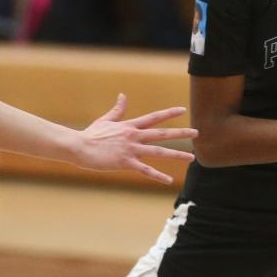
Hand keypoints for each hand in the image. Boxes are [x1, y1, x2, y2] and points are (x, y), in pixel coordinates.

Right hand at [75, 93, 195, 183]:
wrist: (79, 146)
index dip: (169, 113)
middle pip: (162, 134)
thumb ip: (117, 109)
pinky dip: (157, 175)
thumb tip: (123, 95)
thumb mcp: (106, 120)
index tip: (183, 110)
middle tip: (197, 133)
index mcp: (130, 126)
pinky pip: (145, 170)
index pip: (154, 118)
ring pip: (158, 152)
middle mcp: (134, 136)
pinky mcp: (125, 162)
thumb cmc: (91, 134)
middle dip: (181, 133)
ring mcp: (131, 149)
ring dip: (176, 155)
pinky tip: (168, 180)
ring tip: (191, 158)